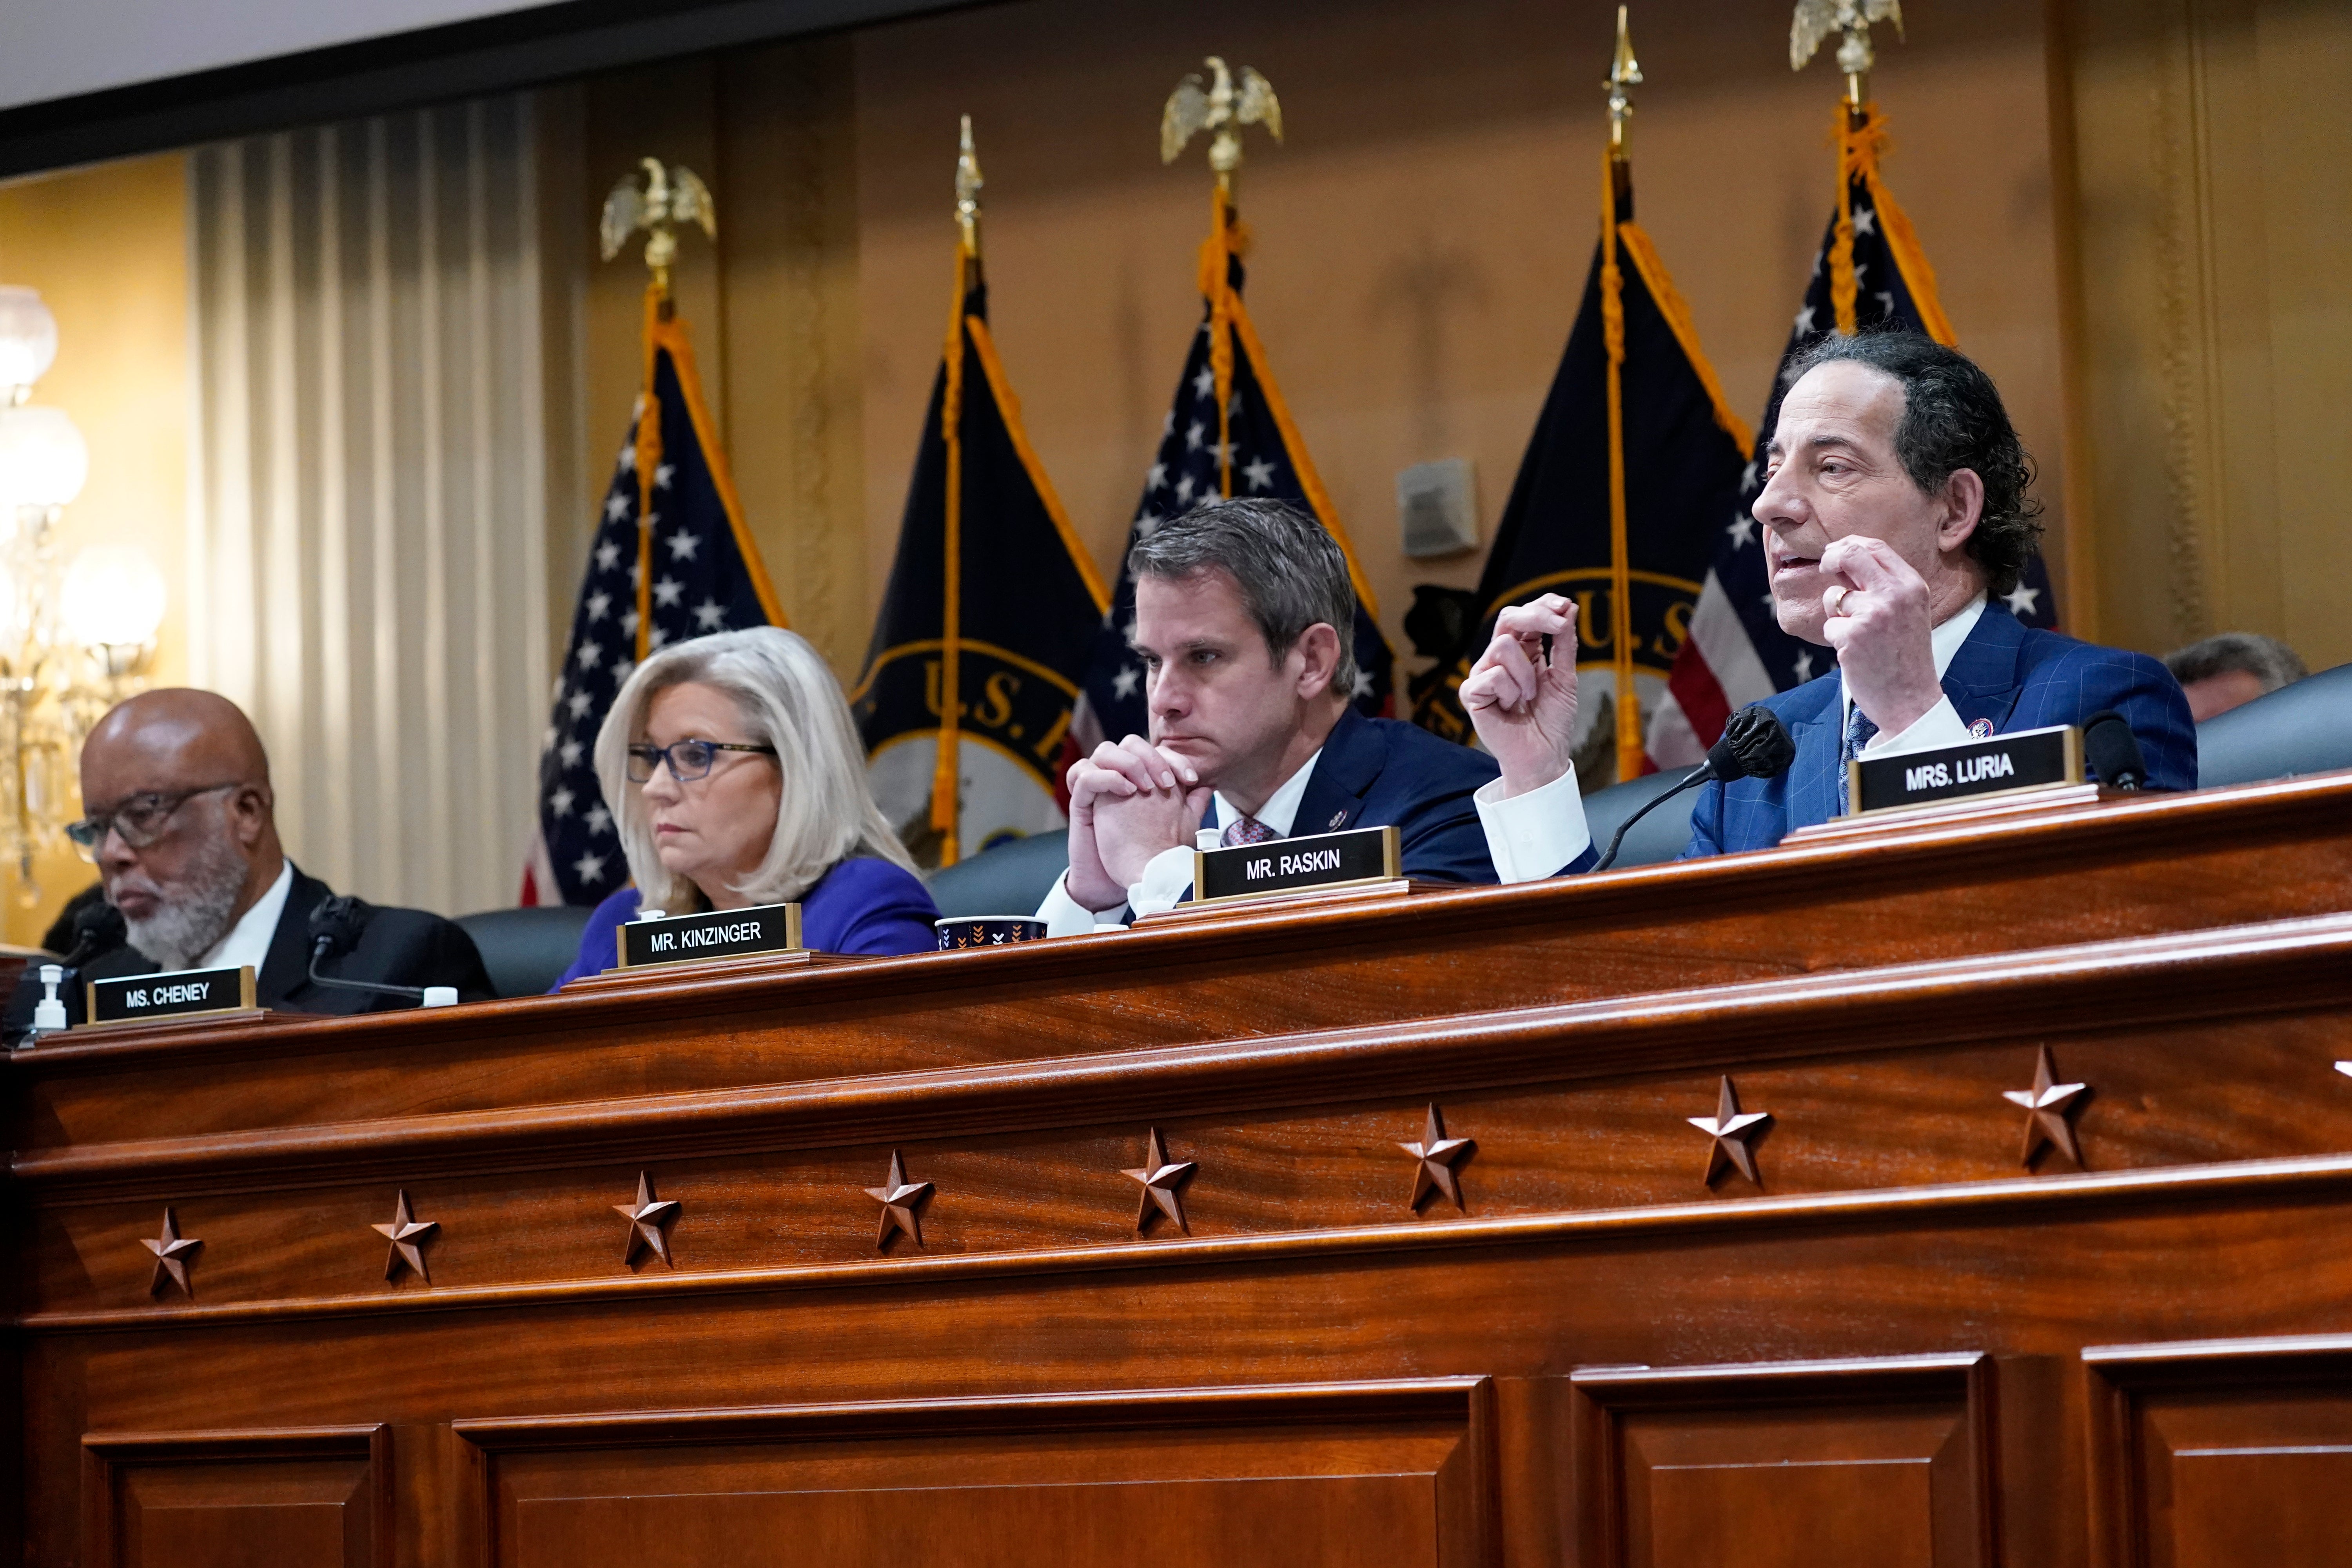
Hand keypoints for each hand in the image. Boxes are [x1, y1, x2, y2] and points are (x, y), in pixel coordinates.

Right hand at [1062, 736, 1211, 910]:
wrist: (1127, 882)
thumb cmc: (1151, 854)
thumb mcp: (1178, 825)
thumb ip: (1191, 802)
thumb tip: (1210, 783)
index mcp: (1140, 779)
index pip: (1155, 750)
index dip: (1174, 758)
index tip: (1191, 780)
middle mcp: (1118, 778)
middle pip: (1129, 743)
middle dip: (1151, 757)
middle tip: (1166, 783)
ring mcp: (1098, 787)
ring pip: (1104, 751)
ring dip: (1128, 763)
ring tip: (1144, 787)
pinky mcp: (1080, 802)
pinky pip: (1083, 774)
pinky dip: (1105, 777)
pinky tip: (1125, 791)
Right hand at [1461, 593, 1580, 797]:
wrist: (1543, 755)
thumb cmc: (1551, 720)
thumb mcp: (1565, 677)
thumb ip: (1564, 644)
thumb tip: (1568, 608)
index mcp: (1522, 651)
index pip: (1526, 616)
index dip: (1543, 605)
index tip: (1564, 606)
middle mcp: (1500, 658)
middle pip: (1508, 618)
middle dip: (1535, 616)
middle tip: (1558, 624)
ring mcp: (1484, 674)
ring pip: (1503, 646)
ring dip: (1526, 673)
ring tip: (1529, 696)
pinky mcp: (1472, 693)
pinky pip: (1492, 675)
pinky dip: (1510, 691)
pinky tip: (1511, 706)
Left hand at [1818, 536, 1941, 733]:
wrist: (1910, 699)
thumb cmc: (1905, 655)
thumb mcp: (1908, 610)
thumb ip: (1883, 583)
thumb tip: (1845, 555)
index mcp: (1912, 585)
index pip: (1875, 546)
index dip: (1849, 544)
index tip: (1836, 553)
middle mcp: (1894, 595)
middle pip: (1850, 554)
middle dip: (1831, 558)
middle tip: (1825, 568)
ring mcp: (1872, 614)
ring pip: (1834, 596)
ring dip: (1837, 614)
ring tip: (1859, 635)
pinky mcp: (1851, 636)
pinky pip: (1829, 625)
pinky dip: (1836, 638)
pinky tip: (1856, 652)